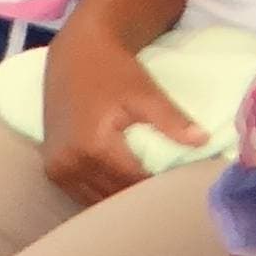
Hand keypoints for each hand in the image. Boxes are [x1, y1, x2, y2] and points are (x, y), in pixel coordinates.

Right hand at [44, 19, 208, 204]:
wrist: (76, 55)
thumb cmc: (113, 71)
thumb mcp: (145, 93)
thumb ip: (171, 120)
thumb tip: (203, 141)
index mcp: (92, 147)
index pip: (133, 182)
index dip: (159, 187)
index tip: (180, 187)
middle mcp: (70, 163)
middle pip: (113, 196)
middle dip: (140, 197)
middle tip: (166, 194)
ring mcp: (57, 169)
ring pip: (96, 200)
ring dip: (120, 199)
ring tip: (146, 194)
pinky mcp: (52, 169)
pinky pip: (81, 193)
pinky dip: (102, 193)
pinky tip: (123, 187)